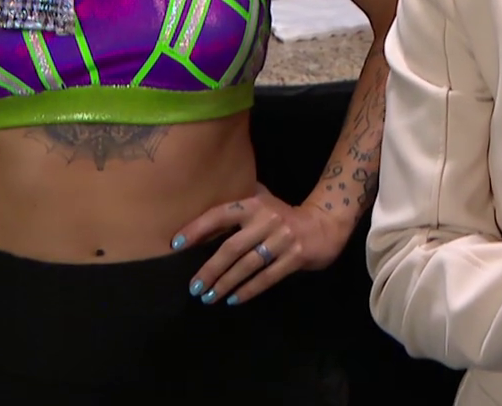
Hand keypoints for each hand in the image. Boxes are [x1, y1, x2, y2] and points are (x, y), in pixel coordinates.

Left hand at [172, 184, 350, 306]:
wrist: (325, 224)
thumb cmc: (285, 215)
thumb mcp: (264, 202)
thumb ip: (240, 204)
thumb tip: (202, 208)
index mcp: (254, 204)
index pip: (219, 215)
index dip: (197, 229)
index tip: (175, 245)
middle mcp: (267, 220)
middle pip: (231, 247)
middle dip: (210, 269)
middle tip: (194, 287)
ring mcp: (282, 239)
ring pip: (248, 265)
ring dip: (226, 283)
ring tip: (209, 297)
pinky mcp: (295, 257)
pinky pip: (267, 277)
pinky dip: (249, 290)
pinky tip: (234, 299)